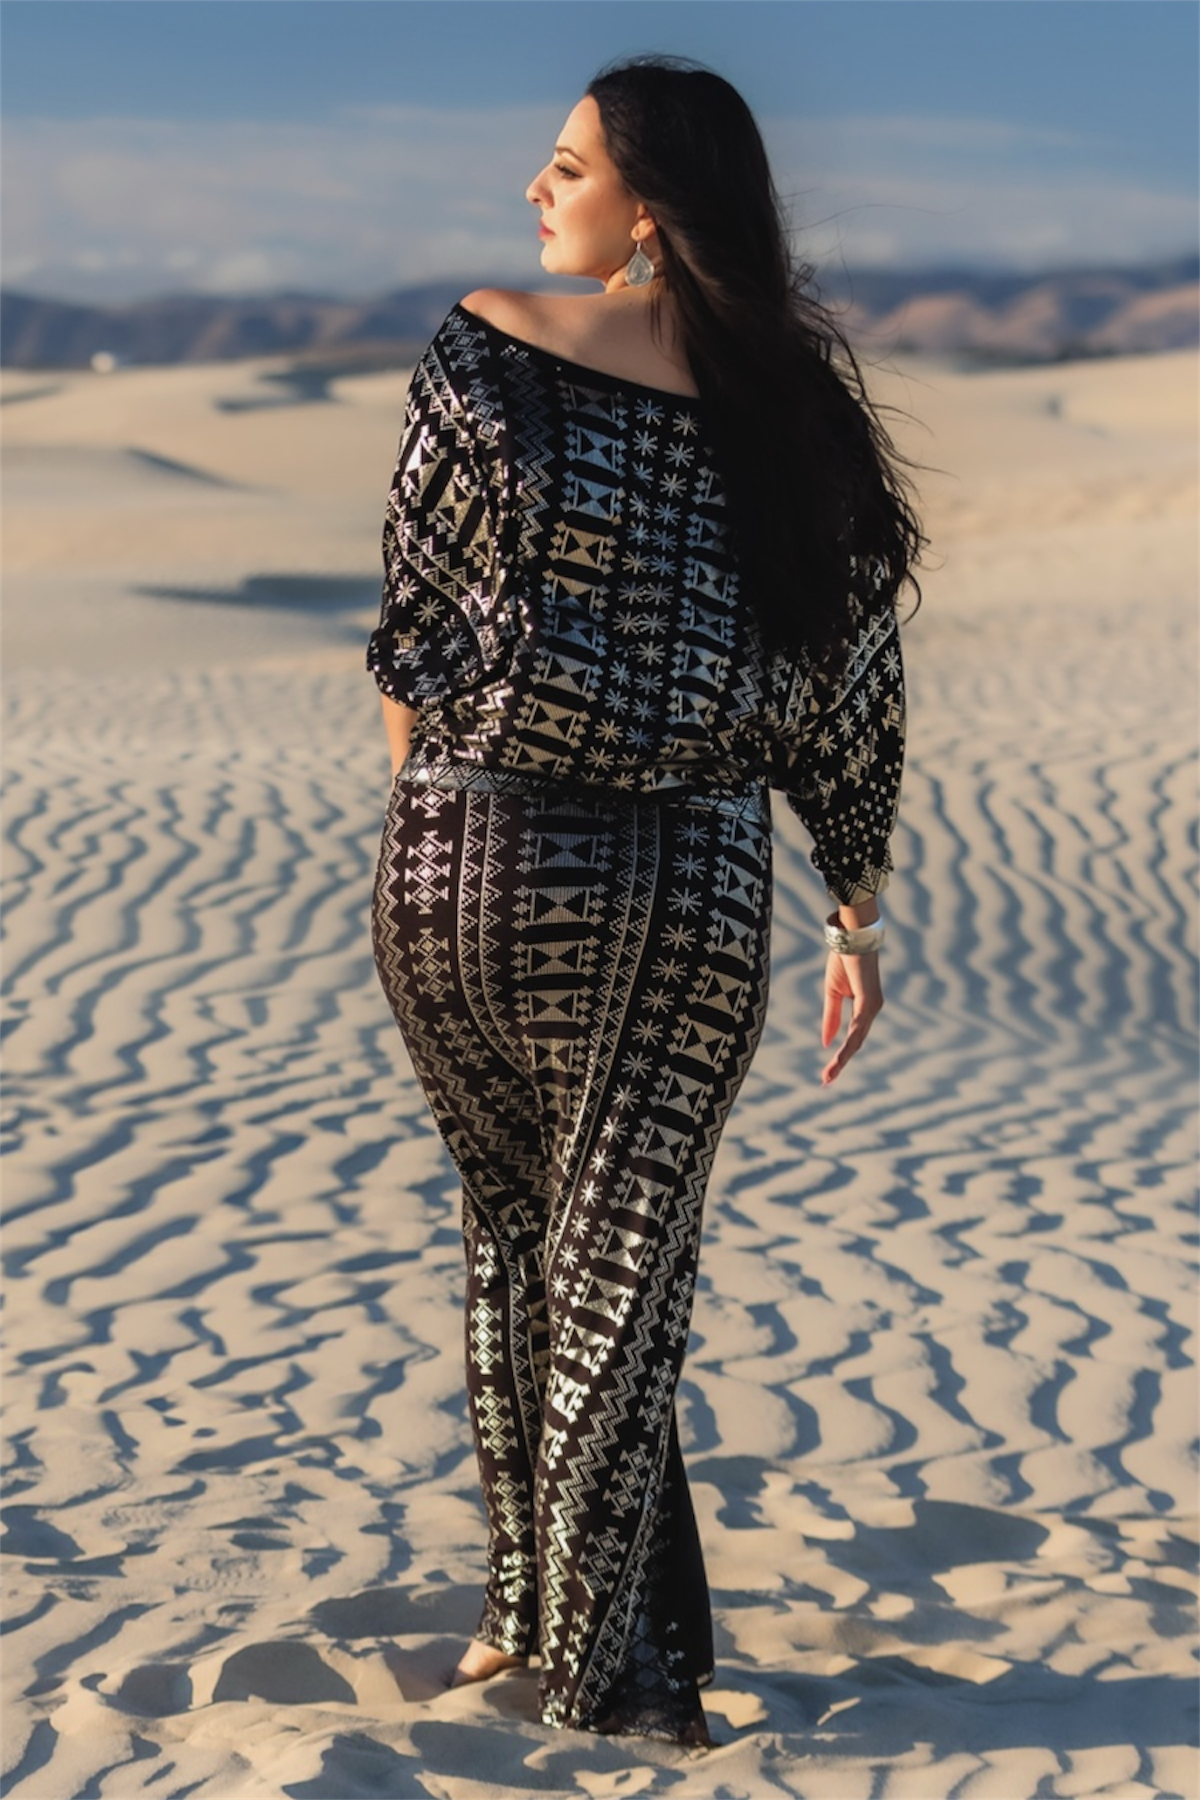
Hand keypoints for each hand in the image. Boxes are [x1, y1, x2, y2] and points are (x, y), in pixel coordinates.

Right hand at [821, 951, 883, 1084]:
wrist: (852, 937)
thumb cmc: (844, 960)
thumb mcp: (832, 992)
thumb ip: (830, 1016)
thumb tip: (826, 1042)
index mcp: (864, 1007)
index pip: (853, 1037)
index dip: (841, 1054)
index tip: (829, 1072)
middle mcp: (872, 1010)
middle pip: (856, 1043)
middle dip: (840, 1063)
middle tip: (826, 1082)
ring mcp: (873, 1007)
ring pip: (857, 1039)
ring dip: (842, 1058)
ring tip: (829, 1075)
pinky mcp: (869, 1001)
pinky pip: (857, 1027)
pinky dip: (847, 1042)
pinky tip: (839, 1055)